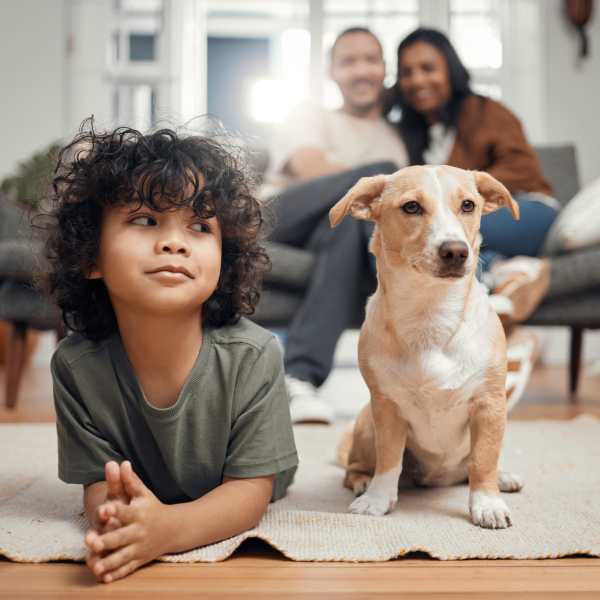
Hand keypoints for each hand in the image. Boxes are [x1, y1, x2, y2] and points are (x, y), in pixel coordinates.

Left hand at [85, 461, 169, 582]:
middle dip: (107, 541)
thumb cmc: (152, 507)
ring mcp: (139, 547)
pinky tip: (105, 579)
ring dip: (110, 563)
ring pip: (122, 557)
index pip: (125, 512)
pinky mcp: (139, 560)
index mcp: (139, 514)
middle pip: (121, 537)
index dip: (114, 511)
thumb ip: (130, 481)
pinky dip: (117, 575)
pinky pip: (127, 569)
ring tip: (97, 567)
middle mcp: (139, 531)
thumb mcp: (143, 493)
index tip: (104, 509)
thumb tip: (122, 462)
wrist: (174, 528)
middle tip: (93, 542)